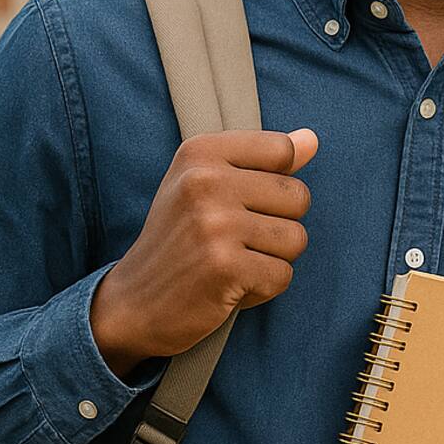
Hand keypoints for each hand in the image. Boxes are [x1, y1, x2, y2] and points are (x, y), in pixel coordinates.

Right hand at [89, 128, 317, 376]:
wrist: (131, 304)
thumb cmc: (179, 238)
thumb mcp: (208, 184)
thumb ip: (261, 160)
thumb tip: (312, 139)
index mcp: (200, 151)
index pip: (283, 149)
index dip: (277, 181)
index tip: (243, 200)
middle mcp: (206, 182)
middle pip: (298, 196)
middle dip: (278, 225)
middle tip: (236, 240)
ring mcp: (215, 224)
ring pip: (296, 238)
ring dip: (272, 259)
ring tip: (234, 261)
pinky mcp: (225, 267)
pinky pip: (282, 275)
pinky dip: (263, 288)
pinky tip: (230, 285)